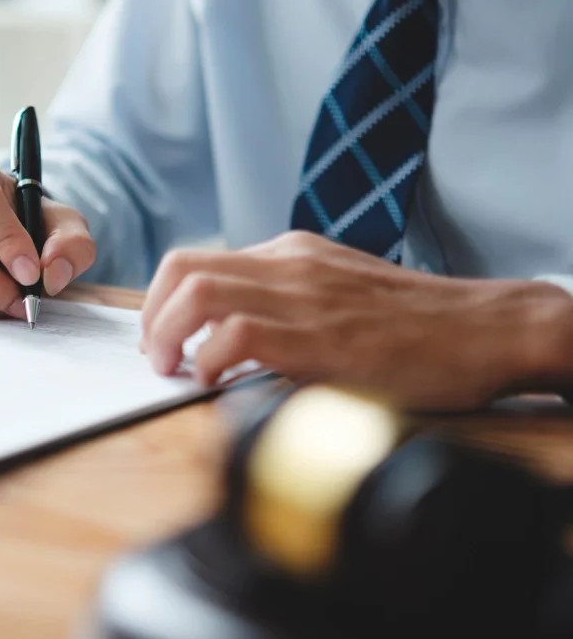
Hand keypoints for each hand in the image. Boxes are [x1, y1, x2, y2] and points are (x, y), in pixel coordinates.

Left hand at [140, 231, 572, 409]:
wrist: (487, 329)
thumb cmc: (415, 325)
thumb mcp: (339, 294)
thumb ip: (287, 303)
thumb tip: (229, 339)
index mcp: (291, 254)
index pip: (196, 260)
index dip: (160, 302)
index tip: (160, 338)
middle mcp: (290, 265)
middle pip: (183, 268)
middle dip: (151, 317)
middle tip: (156, 357)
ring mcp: (306, 297)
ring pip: (199, 293)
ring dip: (169, 336)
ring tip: (174, 371)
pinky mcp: (323, 338)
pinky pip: (236, 336)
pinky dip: (211, 362)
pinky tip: (216, 384)